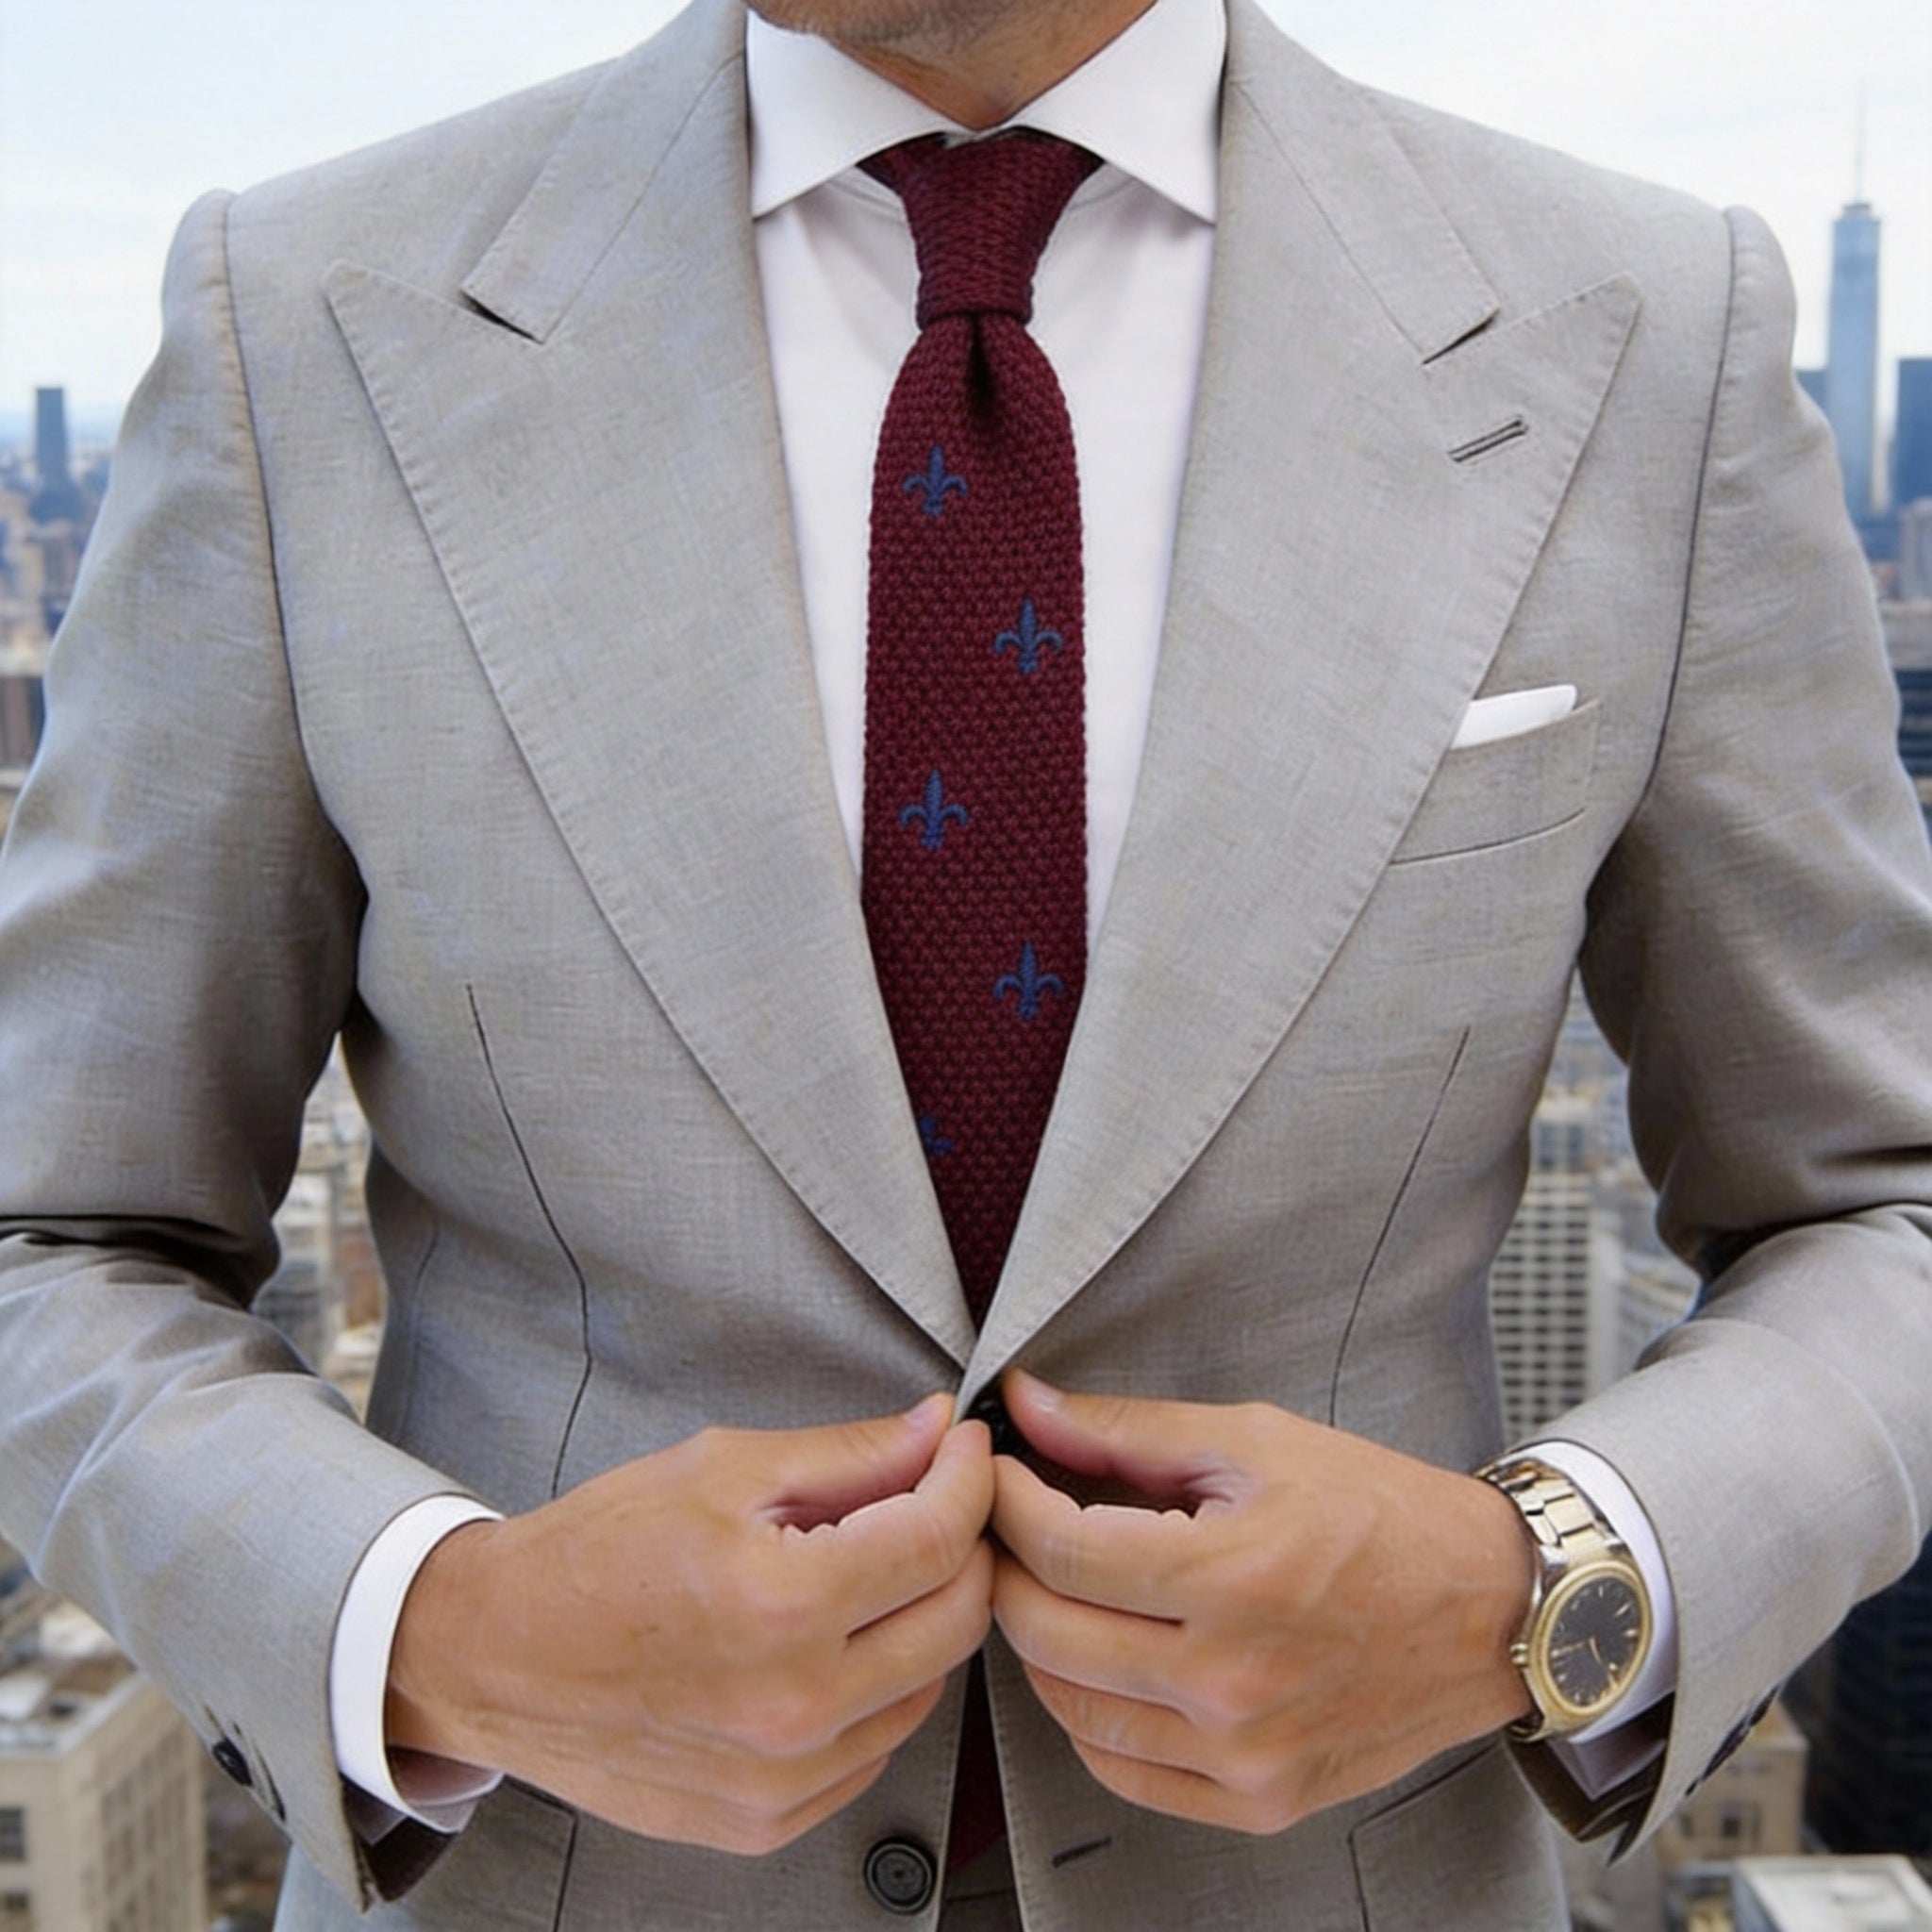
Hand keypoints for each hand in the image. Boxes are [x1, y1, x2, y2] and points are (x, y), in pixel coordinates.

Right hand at [385, 1395, 993, 1853]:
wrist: (496, 1655)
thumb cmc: (595, 1553)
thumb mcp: (721, 1468)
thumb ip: (848, 1455)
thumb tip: (936, 1433)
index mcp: (780, 1604)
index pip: (939, 1538)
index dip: (969, 1478)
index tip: (963, 1450)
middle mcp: (792, 1706)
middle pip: (957, 1619)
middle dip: (962, 1544)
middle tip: (931, 1500)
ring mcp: (782, 1779)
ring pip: (928, 1686)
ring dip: (920, 1618)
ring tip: (865, 1571)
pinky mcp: (768, 1821)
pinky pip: (875, 1747)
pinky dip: (877, 1688)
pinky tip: (829, 1643)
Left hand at [989, 1370, 1532, 1835]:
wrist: (1491, 1608)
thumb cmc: (1381, 1513)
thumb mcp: (1255, 1441)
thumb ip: (1127, 1430)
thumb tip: (1027, 1406)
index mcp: (1232, 1578)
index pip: (1059, 1549)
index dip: (1007, 1502)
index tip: (1000, 1472)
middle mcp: (1232, 1681)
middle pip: (1047, 1632)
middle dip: (1008, 1566)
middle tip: (1013, 1525)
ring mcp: (1244, 1753)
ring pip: (1070, 1709)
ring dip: (1040, 1642)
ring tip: (1056, 1586)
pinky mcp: (1259, 1800)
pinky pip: (1123, 1772)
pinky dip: (1089, 1717)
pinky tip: (1102, 1661)